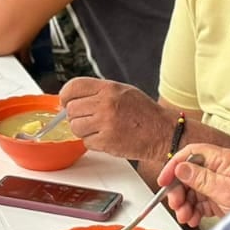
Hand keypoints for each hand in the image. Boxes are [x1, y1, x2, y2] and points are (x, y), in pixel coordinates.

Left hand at [58, 77, 174, 160]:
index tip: (65, 102)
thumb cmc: (145, 113)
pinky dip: (93, 142)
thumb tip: (72, 98)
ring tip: (99, 129)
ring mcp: (105, 123)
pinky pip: (86, 142)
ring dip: (83, 131)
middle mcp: (106, 103)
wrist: (164, 133)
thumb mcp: (123, 92)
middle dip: (76, 116)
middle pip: (71, 109)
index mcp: (109, 88)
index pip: (73, 87)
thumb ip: (98, 92)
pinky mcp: (107, 141)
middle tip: (89, 119)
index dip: (65, 96)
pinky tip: (107, 138)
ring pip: (75, 127)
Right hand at [158, 144, 229, 226]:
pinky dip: (196, 210)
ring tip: (185, 216)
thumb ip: (201, 178)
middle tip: (175, 204)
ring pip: (195, 190)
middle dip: (180, 190)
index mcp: (225, 160)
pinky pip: (204, 202)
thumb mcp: (226, 190)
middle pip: (191, 174)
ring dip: (186, 203)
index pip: (193, 154)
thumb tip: (181, 167)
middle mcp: (224, 170)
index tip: (164, 180)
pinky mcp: (225, 199)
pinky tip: (193, 218)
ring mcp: (224, 185)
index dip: (175, 165)